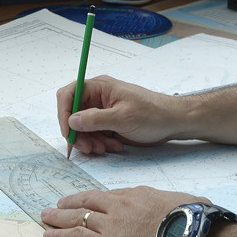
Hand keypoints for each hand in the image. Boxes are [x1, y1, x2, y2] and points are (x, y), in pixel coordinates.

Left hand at [40, 185, 201, 236]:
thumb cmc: (196, 223)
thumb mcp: (187, 203)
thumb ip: (176, 205)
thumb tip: (187, 207)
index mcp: (139, 195)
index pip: (112, 196)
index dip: (97, 199)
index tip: (90, 201)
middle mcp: (121, 206)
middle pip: (88, 201)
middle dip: (71, 202)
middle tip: (59, 204)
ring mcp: (111, 224)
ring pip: (77, 217)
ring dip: (58, 217)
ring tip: (46, 217)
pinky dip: (60, 236)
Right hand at [57, 76, 181, 154]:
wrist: (172, 122)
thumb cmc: (152, 114)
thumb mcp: (123, 117)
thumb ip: (95, 119)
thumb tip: (72, 120)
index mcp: (99, 87)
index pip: (69, 94)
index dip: (63, 113)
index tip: (68, 132)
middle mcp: (97, 98)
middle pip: (73, 115)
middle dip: (79, 133)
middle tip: (88, 148)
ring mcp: (102, 111)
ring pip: (83, 128)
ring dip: (90, 141)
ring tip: (105, 149)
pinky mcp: (108, 123)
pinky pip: (94, 135)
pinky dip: (99, 143)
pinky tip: (113, 146)